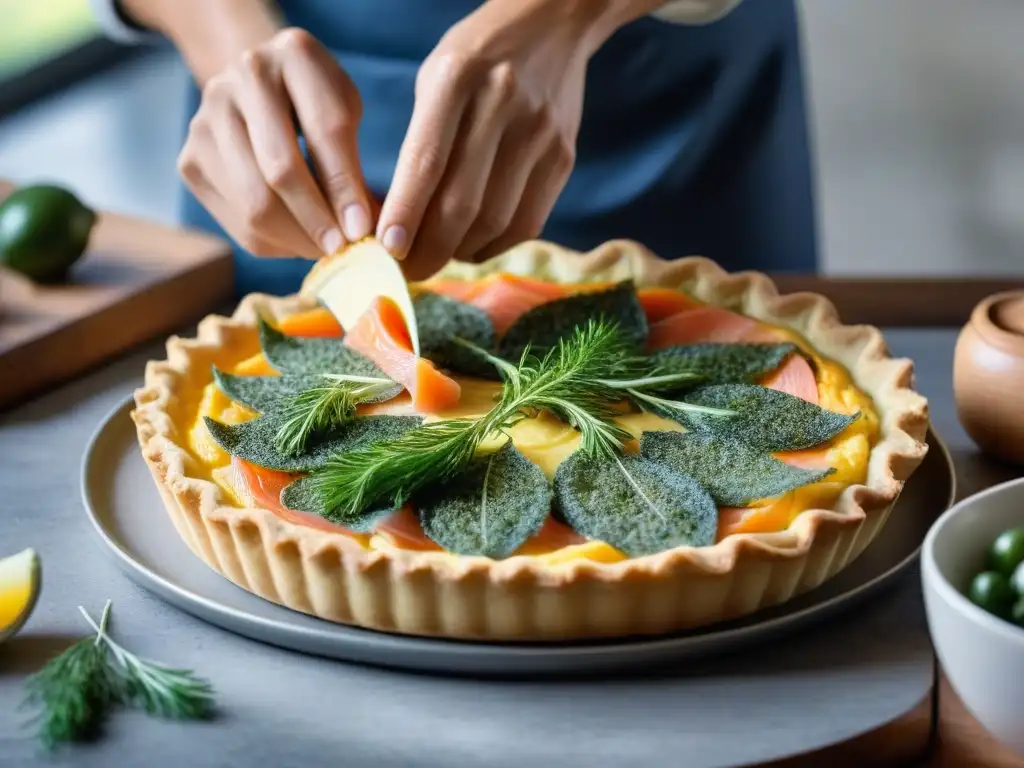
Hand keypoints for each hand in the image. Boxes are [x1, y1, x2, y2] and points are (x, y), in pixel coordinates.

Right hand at [177, 28, 374, 259]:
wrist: (256, 86)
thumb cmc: (314, 102)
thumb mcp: (344, 112)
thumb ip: (352, 161)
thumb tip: (361, 228)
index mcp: (294, 54)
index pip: (325, 130)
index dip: (345, 186)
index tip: (363, 228)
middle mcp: (240, 79)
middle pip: (280, 170)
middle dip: (317, 219)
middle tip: (343, 248)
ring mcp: (205, 120)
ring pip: (255, 203)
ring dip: (297, 238)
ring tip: (325, 248)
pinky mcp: (189, 160)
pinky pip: (238, 221)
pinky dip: (274, 241)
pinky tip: (297, 238)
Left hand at [377, 0, 622, 278]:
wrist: (554, 24)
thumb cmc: (476, 59)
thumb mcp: (435, 79)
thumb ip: (420, 142)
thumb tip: (396, 222)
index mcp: (456, 78)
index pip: (426, 161)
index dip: (405, 214)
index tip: (385, 250)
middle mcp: (502, 105)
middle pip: (464, 204)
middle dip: (429, 250)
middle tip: (406, 272)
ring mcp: (540, 134)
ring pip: (495, 221)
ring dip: (460, 252)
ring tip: (436, 255)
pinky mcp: (564, 157)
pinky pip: (526, 222)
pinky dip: (494, 245)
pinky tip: (472, 244)